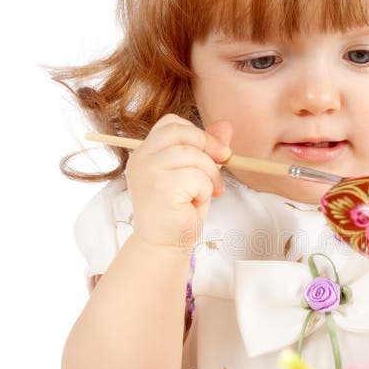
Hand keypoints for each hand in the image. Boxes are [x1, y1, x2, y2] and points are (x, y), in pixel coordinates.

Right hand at [125, 114, 232, 251]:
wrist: (165, 245)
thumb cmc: (179, 211)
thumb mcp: (196, 173)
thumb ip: (207, 148)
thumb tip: (226, 125)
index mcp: (146, 152)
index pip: (171, 123)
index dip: (198, 133)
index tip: (216, 152)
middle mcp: (142, 158)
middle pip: (180, 132)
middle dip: (208, 146)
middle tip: (221, 165)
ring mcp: (148, 172)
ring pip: (193, 155)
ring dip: (209, 175)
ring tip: (206, 193)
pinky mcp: (160, 187)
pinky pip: (196, 176)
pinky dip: (204, 190)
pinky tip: (194, 204)